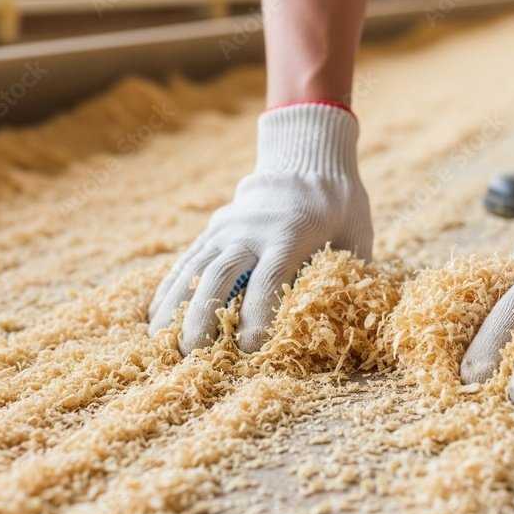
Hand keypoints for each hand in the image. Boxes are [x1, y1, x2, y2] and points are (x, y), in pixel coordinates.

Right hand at [148, 103, 372, 353]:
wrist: (308, 159)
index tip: (248, 348)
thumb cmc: (340, 207)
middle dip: (204, 317)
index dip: (255, 315)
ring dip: (176, 306)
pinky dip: (170, 289)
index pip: (267, 279)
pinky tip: (157, 318)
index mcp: (291, 233)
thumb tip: (350, 324)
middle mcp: (252, 229)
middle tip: (195, 354)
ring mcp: (227, 227)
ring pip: (194, 267)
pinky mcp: (213, 229)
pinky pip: (186, 260)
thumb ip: (350, 278)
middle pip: (219, 275)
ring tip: (161, 343)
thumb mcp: (356, 237)